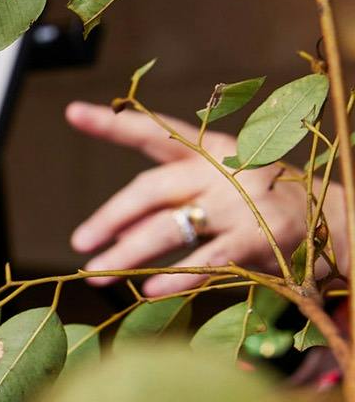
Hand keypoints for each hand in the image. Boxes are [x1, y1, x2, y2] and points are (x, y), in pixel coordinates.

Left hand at [66, 102, 314, 296]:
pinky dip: (176, 277)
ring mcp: (241, 202)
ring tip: (96, 273)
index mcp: (207, 150)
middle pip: (151, 189)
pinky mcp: (260, 236)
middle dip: (109, 217)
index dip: (113, 124)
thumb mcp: (211, 193)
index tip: (73, 111)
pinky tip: (148, 290)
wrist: (330, 221)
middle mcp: (221, 169)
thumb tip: (112, 235)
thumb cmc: (255, 205)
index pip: (154, 132)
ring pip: (170, 227)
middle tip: (80, 243)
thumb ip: (165, 207)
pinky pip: (208, 259)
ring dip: (128, 253)